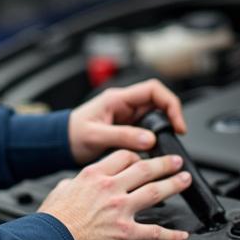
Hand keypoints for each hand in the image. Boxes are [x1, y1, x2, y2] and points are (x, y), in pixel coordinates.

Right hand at [39, 149, 190, 239]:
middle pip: (144, 169)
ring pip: (154, 192)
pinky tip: (182, 234)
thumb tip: (75, 184)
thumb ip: (74, 184)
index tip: (145, 157)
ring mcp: (120, 210)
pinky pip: (155, 232)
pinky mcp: (126, 234)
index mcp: (94, 175)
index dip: (138, 155)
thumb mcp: (60, 191)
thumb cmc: (53, 222)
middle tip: (176, 161)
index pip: (123, 156)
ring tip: (184, 180)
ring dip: (173, 185)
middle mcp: (110, 188)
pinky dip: (172, 234)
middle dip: (164, 163)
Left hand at [68, 78, 186, 165]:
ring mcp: (126, 115)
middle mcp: (124, 104)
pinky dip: (156, 137)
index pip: (153, 90)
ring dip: (164, 127)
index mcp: (117, 98)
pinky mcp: (126, 127)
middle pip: (158, 101)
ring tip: (168, 144)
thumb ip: (122, 136)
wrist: (61, 142)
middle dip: (171, 115)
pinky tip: (156, 149)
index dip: (170, 103)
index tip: (177, 123)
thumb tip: (149, 139)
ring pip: (155, 115)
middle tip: (178, 133)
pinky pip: (148, 128)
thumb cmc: (73, 134)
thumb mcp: (96, 136)